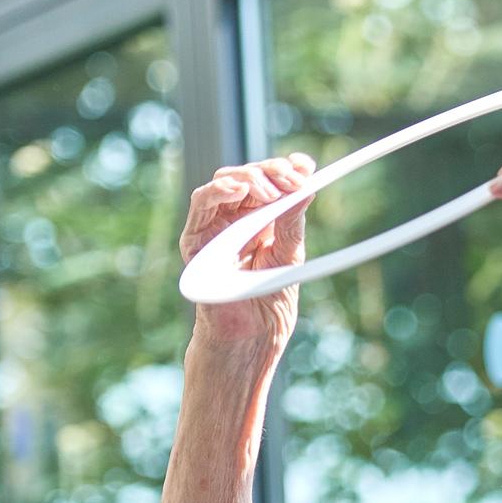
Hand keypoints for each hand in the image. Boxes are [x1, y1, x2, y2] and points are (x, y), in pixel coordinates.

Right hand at [179, 153, 315, 349]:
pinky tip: (239, 190)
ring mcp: (214, 224)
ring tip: (272, 192)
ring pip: (225, 181)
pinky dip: (218, 191)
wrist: (250, 337)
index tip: (306, 165)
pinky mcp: (195, 237)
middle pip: (249, 175)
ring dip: (250, 178)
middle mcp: (236, 217)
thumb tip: (306, 188)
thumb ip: (292, 223)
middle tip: (294, 180)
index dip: (286, 168)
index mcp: (261, 219)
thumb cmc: (269, 301)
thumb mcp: (289, 256)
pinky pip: (200, 203)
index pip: (271, 181)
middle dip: (272, 171)